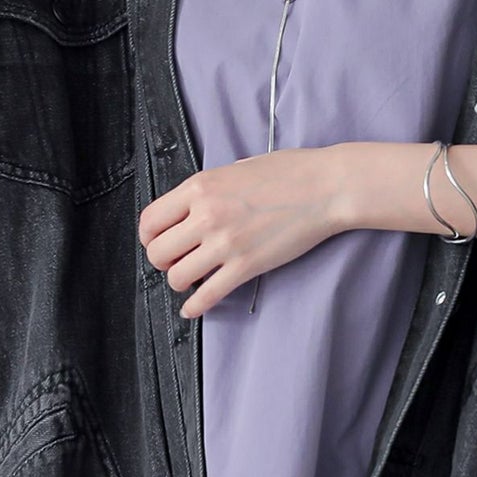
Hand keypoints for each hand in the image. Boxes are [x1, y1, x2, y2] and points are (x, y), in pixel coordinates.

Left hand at [138, 147, 345, 318]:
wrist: (327, 188)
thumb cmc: (291, 173)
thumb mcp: (238, 168)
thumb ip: (211, 187)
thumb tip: (195, 204)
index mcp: (200, 187)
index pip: (151, 220)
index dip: (149, 237)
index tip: (157, 242)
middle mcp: (206, 215)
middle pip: (158, 252)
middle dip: (162, 261)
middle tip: (173, 262)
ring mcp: (226, 243)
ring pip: (178, 277)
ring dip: (179, 283)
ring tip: (190, 280)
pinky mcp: (246, 265)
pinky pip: (207, 296)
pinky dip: (195, 307)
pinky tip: (193, 308)